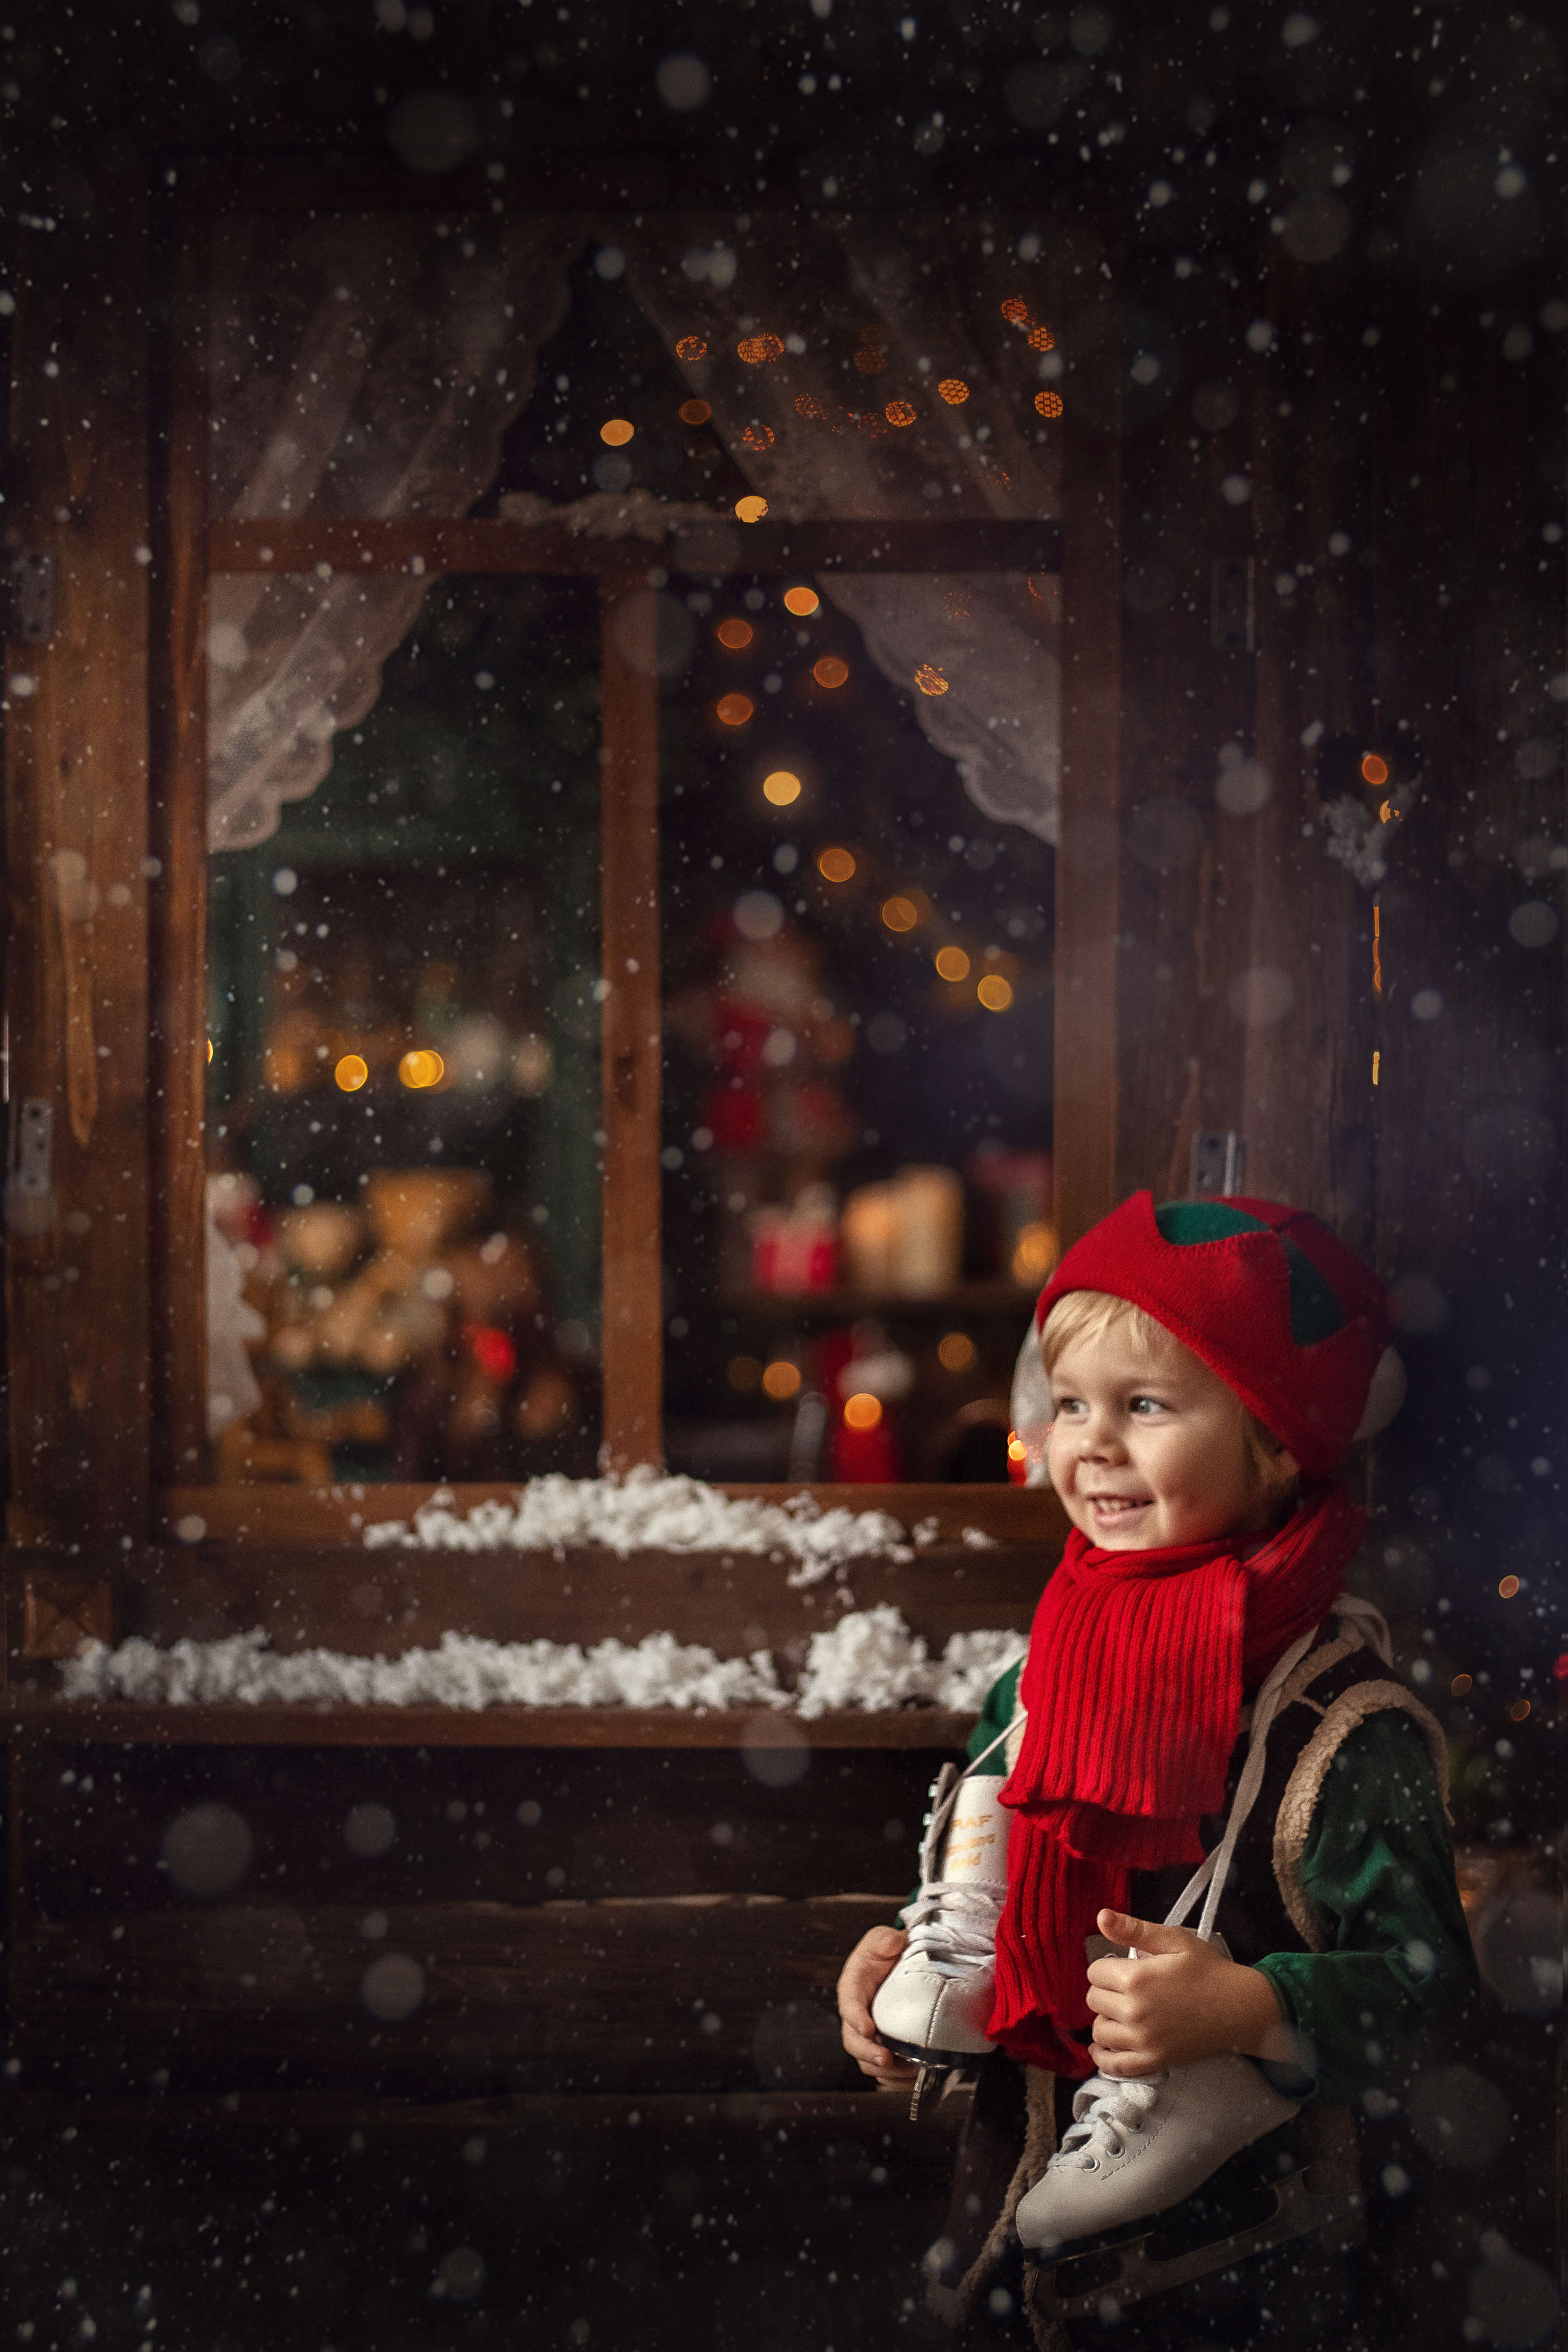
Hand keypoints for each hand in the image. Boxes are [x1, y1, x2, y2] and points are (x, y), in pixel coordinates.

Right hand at [836, 1925, 919, 2082]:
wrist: (895, 1964)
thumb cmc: (885, 1951)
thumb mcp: (883, 1939)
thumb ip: (885, 1939)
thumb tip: (893, 1942)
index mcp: (852, 1988)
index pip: (849, 2005)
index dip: (856, 2019)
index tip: (868, 2029)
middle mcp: (855, 2016)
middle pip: (853, 2041)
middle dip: (868, 2054)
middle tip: (887, 2059)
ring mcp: (867, 2034)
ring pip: (867, 2061)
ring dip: (885, 2071)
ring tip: (908, 2072)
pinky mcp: (881, 2046)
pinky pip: (882, 2070)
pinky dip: (894, 2079)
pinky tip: (911, 2079)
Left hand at [1085, 1908, 1292, 2076]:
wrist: (1240, 2006)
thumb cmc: (1208, 1969)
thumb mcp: (1174, 1940)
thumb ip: (1134, 1929)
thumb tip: (1101, 1916)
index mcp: (1136, 1979)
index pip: (1094, 1972)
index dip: (1106, 1966)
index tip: (1122, 1967)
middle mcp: (1135, 2012)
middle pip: (1094, 2000)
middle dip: (1105, 1990)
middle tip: (1126, 1988)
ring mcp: (1144, 2041)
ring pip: (1100, 2031)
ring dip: (1105, 2019)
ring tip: (1122, 2012)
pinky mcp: (1155, 2062)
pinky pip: (1115, 2066)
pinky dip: (1104, 2058)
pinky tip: (1103, 2047)